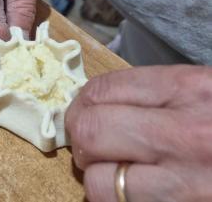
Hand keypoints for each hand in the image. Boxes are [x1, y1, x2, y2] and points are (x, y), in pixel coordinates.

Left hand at [65, 65, 211, 201]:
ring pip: (98, 181)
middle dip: (81, 140)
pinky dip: (116, 201)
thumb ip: (160, 97)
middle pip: (90, 131)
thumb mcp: (207, 96)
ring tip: (118, 175)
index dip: (83, 104)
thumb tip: (101, 106)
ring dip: (99, 179)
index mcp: (190, 88)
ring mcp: (185, 180)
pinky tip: (136, 194)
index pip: (102, 89)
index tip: (85, 114)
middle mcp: (185, 133)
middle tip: (93, 148)